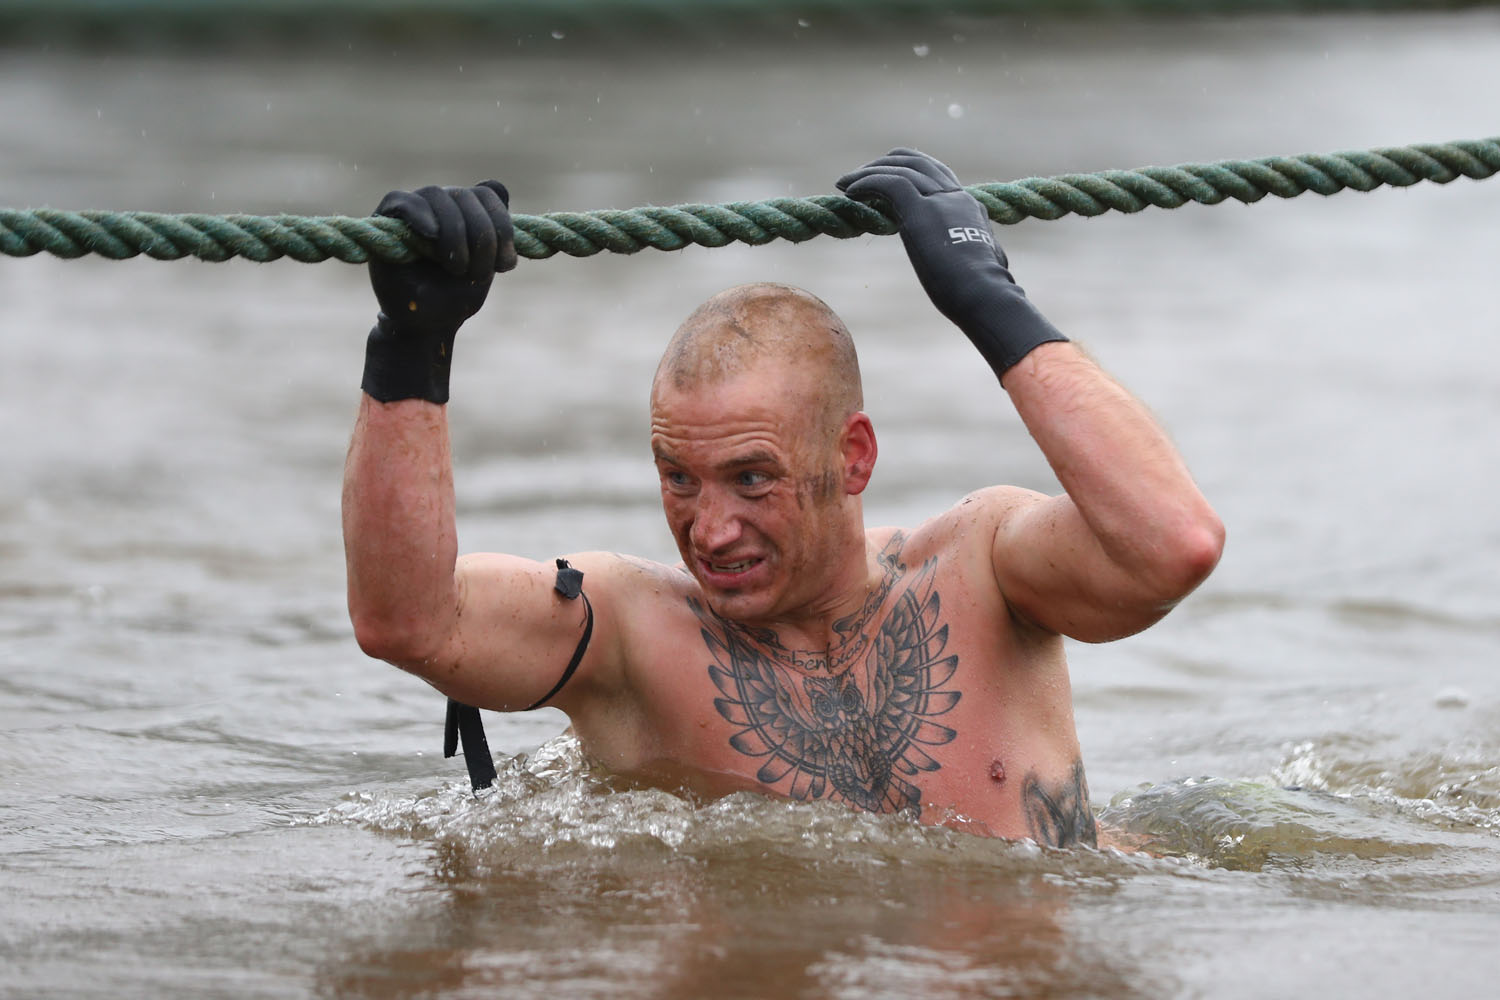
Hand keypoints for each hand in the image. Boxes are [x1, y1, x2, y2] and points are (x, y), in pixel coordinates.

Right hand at [361, 181, 516, 403]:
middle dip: (481, 236)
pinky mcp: (387, 220)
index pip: (488, 196)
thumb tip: (498, 184)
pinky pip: (403, 202)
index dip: (502, 225)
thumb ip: (493, 234)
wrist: (425, 326)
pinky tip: (430, 233)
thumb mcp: (483, 268)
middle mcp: (441, 205)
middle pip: (466, 195)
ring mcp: (414, 209)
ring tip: (456, 267)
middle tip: (478, 273)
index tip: (505, 265)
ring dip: (454, 232)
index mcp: (466, 213)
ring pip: (438, 196)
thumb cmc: (454, 297)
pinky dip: (418, 214)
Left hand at [836, 149, 1065, 379]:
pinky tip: (850, 192)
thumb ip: (985, 253)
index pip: (937, 176)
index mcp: (969, 207)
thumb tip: (995, 261)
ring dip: (867, 172)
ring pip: (900, 168)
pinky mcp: (921, 211)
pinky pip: (889, 183)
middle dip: (885, 164)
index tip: (885, 182)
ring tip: (844, 183)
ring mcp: (939, 200)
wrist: (985, 296)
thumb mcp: (987, 264)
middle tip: (859, 176)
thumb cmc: (985, 294)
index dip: (909, 173)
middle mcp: (954, 196)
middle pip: (917, 162)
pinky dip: (867, 183)